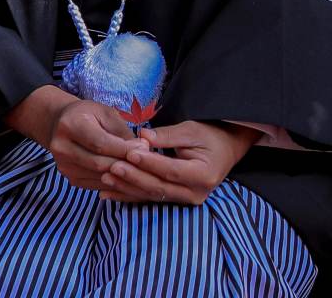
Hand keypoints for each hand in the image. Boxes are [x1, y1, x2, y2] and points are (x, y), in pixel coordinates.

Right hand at [8, 84, 141, 192]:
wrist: (61, 123)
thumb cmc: (88, 114)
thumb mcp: (105, 113)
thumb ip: (122, 131)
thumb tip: (142, 149)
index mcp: (70, 125)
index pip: (100, 143)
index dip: (124, 149)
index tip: (145, 148)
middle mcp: (61, 148)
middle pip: (99, 163)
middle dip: (126, 163)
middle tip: (147, 161)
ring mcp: (63, 166)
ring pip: (98, 177)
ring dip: (122, 176)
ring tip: (141, 169)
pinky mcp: (69, 178)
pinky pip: (95, 185)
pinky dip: (114, 183)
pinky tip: (129, 178)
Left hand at [101, 120, 260, 204]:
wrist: (226, 149)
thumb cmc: (210, 136)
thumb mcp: (192, 130)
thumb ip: (167, 135)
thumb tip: (142, 137)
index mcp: (203, 175)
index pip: (170, 170)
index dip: (148, 163)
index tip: (128, 153)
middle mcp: (195, 193)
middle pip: (158, 187)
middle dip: (133, 178)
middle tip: (111, 168)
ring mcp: (186, 200)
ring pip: (152, 196)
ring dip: (127, 188)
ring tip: (105, 181)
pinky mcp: (176, 200)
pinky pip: (150, 199)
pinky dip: (129, 196)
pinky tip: (110, 194)